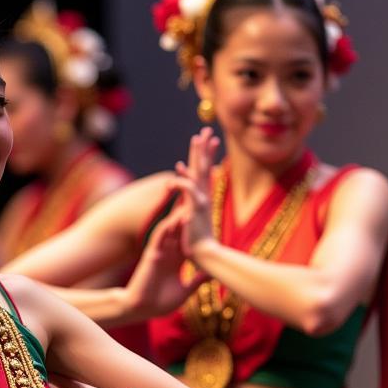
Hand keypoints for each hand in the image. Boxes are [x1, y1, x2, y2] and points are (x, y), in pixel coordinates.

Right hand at [123, 209, 206, 319]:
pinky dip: (166, 228)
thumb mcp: (185, 291)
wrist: (143, 308)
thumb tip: (212, 276)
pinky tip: (173, 219)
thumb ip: (197, 281)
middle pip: (179, 231)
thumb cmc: (161, 303)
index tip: (207, 218)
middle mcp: (168, 254)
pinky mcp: (151, 255)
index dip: (196, 229)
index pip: (187, 241)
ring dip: (177, 218)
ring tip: (188, 204)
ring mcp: (160, 253)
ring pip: (170, 231)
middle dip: (187, 217)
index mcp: (177, 262)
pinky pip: (158, 238)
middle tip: (198, 202)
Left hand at [170, 127, 219, 257]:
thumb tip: (191, 211)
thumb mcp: (196, 225)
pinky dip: (182, 178)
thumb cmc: (200, 246)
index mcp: (203, 200)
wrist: (205, 256)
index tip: (210, 141)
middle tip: (205, 131)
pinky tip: (177, 168)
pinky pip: (188, 189)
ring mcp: (201, 202)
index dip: (207, 157)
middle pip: (204, 168)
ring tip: (196, 138)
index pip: (205, 174)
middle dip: (204, 149)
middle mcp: (204, 197)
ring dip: (197, 155)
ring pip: (199, 173)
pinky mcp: (195, 209)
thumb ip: (194, 215)